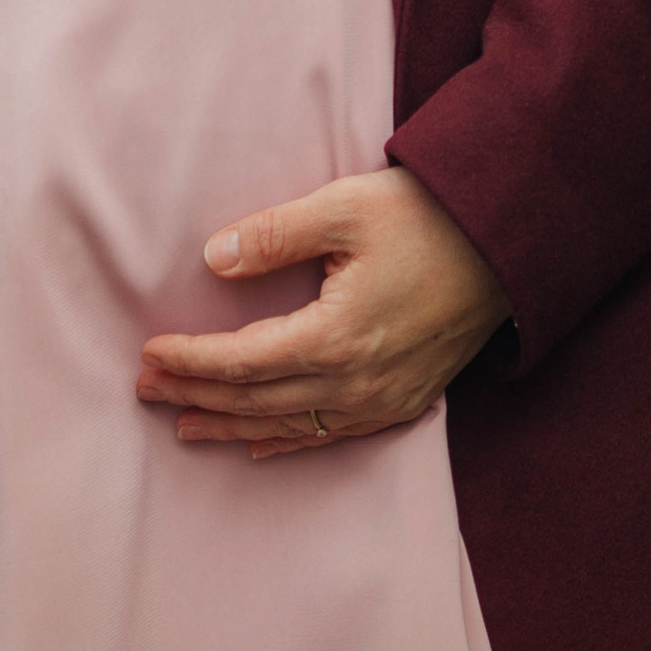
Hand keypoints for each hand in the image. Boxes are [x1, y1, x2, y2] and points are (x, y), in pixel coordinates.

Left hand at [136, 167, 510, 459]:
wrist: (506, 245)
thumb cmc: (425, 217)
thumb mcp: (345, 207)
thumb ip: (275, 234)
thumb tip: (213, 258)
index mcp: (337, 337)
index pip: (242, 361)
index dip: (191, 360)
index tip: (149, 352)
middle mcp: (356, 384)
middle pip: (256, 400)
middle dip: (196, 395)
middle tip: (145, 389)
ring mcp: (381, 401)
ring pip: (288, 427)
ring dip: (231, 425)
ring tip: (183, 424)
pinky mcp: (402, 403)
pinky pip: (329, 436)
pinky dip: (285, 441)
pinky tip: (257, 444)